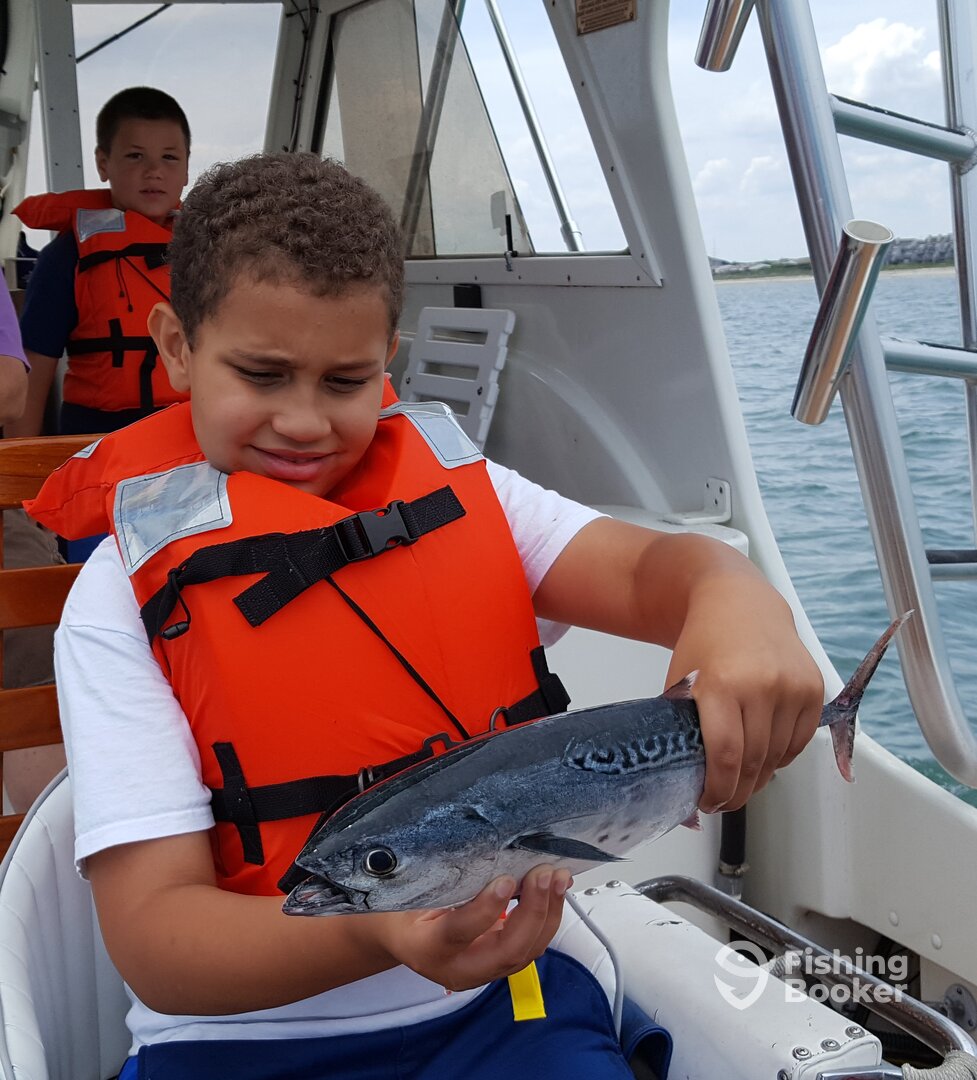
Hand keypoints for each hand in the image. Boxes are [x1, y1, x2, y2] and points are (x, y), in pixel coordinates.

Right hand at [377, 864, 571, 991]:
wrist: (399, 938)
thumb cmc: (402, 907)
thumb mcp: (411, 892)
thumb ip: (443, 880)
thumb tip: (484, 849)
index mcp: (427, 948)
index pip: (459, 932)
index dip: (485, 909)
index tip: (504, 880)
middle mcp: (458, 968)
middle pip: (506, 952)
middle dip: (532, 912)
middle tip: (543, 874)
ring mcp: (483, 971)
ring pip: (526, 953)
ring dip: (548, 914)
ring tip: (558, 877)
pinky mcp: (499, 964)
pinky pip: (530, 947)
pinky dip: (547, 917)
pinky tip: (555, 889)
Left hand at [666, 577, 823, 812]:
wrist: (738, 603)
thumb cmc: (703, 644)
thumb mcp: (679, 684)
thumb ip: (680, 733)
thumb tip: (683, 787)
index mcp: (722, 684)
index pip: (726, 756)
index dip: (718, 789)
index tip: (708, 802)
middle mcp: (763, 685)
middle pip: (755, 762)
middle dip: (738, 790)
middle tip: (723, 800)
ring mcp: (793, 686)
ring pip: (779, 757)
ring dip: (760, 776)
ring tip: (741, 779)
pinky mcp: (814, 688)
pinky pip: (800, 741)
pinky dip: (782, 755)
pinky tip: (763, 754)